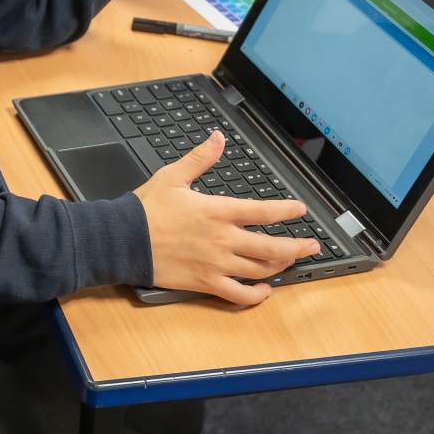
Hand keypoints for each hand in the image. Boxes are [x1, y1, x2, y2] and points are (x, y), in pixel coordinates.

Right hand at [134, 131, 318, 306]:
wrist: (122, 240)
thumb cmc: (146, 209)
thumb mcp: (173, 177)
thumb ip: (200, 159)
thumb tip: (217, 139)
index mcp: (218, 211)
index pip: (263, 212)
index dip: (286, 211)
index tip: (300, 210)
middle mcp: (223, 240)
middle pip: (272, 247)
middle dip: (297, 246)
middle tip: (312, 245)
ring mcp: (217, 264)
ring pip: (260, 269)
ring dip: (281, 265)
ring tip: (291, 260)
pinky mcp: (205, 282)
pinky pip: (239, 294)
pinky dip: (256, 295)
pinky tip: (265, 290)